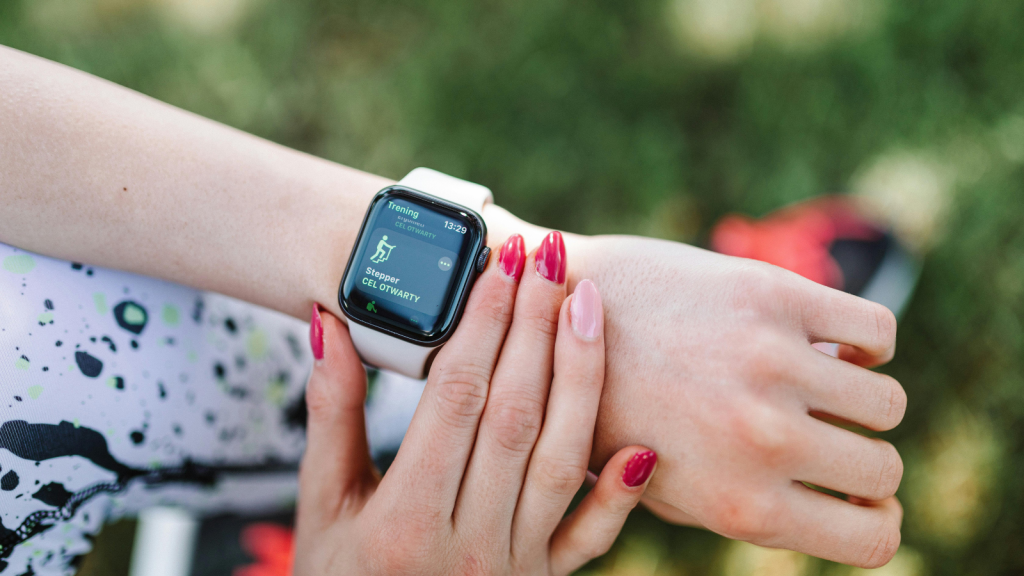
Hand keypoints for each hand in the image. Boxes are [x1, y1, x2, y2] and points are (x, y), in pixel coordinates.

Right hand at [295, 233, 657, 574]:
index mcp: (403, 520)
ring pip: (560, 458)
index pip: (455, 398)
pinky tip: (644, 444)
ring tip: (588, 304)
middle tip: (549, 258)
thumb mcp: (322, 505)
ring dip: (581, 377)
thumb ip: (330, 415)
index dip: (480, 323)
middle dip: (534, 327)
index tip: (498, 263)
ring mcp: (513, 567)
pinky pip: (590, 539)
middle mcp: (466, 545)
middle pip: (515, 414)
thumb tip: (331, 327)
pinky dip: (619, 496)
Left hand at [571, 235, 904, 567]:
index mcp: (739, 502)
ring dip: (861, 398)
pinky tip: (825, 341)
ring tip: (818, 385)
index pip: (875, 538)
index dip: (872, 518)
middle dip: (862, 459)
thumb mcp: (661, 491)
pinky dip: (866, 341)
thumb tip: (835, 504)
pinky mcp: (771, 294)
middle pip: (884, 469)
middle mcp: (765, 438)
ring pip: (887, 400)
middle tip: (826, 434)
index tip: (855, 496)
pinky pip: (877, 330)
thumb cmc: (607, 410)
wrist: (554, 314)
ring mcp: (771, 362)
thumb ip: (742, 506)